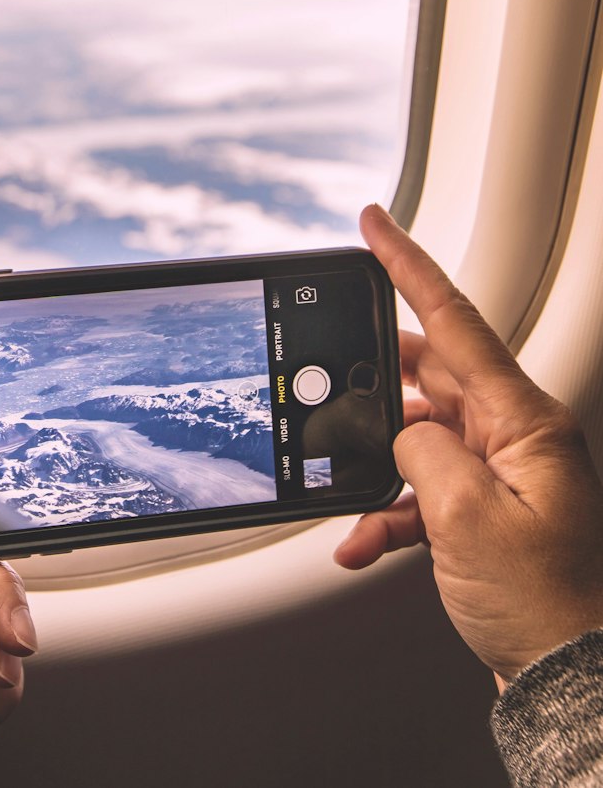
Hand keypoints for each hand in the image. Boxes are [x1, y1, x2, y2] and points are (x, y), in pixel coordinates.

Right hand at [335, 205, 602, 686]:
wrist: (567, 676)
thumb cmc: (543, 603)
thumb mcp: (464, 519)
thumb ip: (419, 451)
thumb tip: (401, 432)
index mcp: (526, 420)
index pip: (458, 321)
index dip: (409, 266)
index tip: (375, 223)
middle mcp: (515, 434)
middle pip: (429, 376)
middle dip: (375, 387)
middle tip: (334, 390)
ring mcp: (499, 469)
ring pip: (417, 435)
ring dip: (375, 468)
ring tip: (350, 498)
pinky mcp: (484, 503)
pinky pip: (421, 485)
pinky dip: (387, 509)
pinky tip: (362, 539)